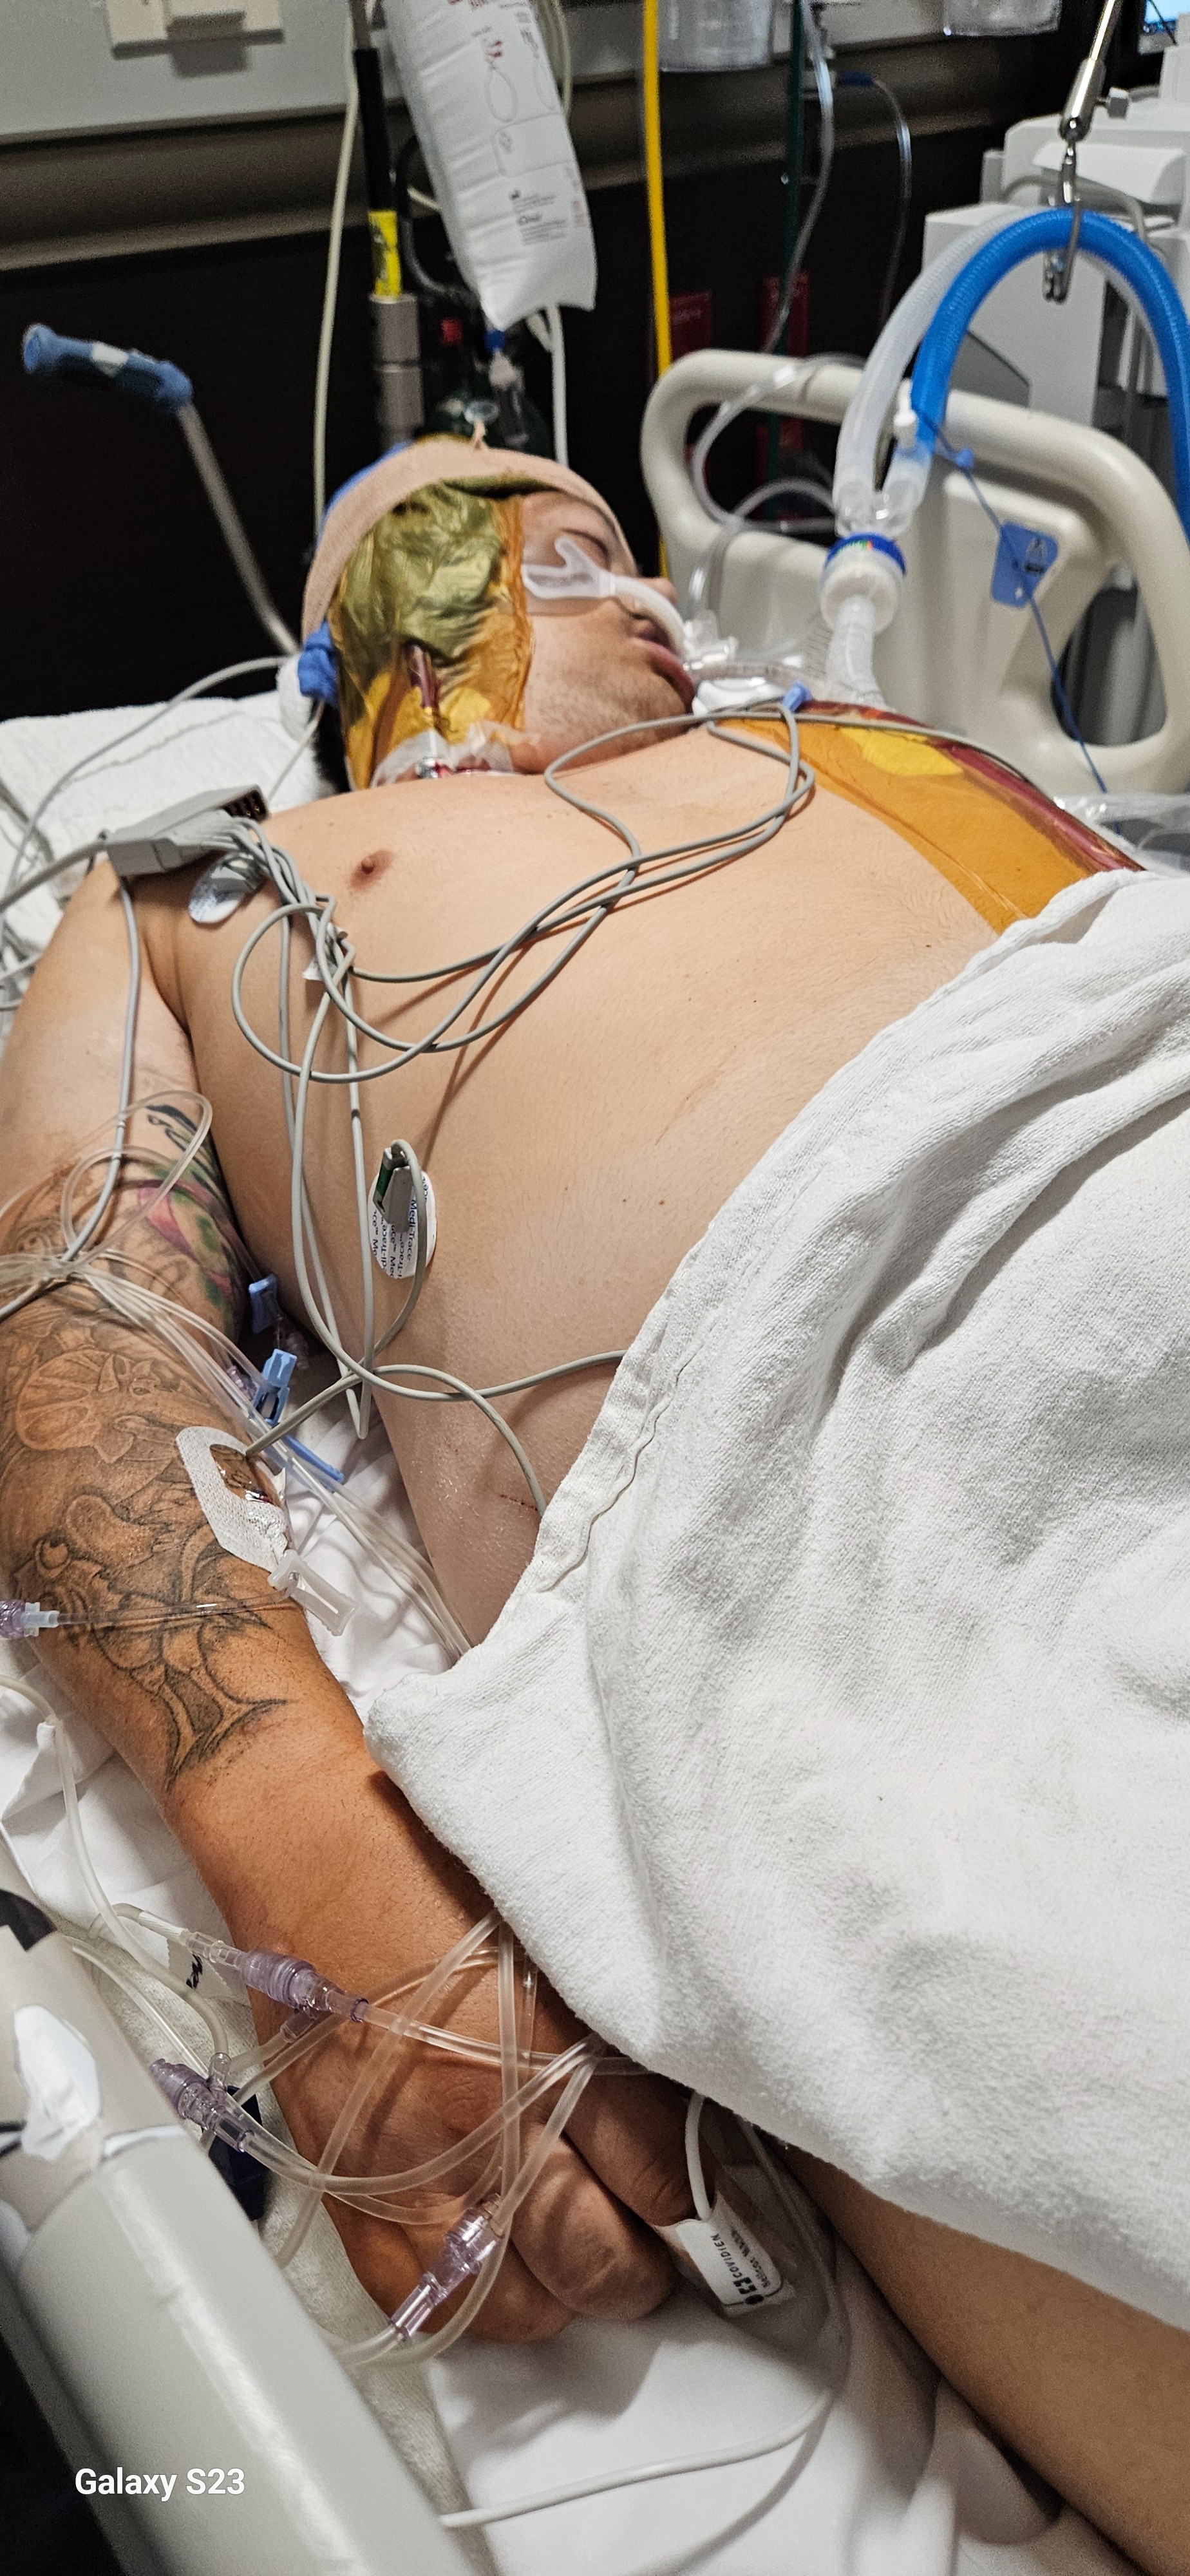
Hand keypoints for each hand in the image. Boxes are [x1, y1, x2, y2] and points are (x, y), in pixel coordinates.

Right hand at [216, 1750, 692, 2341]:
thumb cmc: (427, 1862)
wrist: (305, 1844)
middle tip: (658, 2247)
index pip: (659, 2176)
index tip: (712, 2207)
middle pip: (597, 2259)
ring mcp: (406, 2166)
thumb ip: (613, 2022)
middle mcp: (479, 2119)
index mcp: (546, 2042)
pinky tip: (500, 2267)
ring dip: (563, 2294)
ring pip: (520, 2304)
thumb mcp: (552, 1927)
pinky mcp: (348, 2186)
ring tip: (580, 2260)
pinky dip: (475, 2302)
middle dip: (643, 2269)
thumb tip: (678, 2112)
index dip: (697, 2202)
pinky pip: (425, 2301)